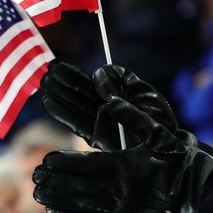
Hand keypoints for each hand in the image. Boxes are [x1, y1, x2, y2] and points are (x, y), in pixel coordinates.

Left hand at [33, 97, 212, 212]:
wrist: (194, 189)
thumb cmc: (176, 156)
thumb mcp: (158, 131)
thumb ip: (132, 116)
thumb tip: (110, 100)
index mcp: (128, 166)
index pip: (91, 165)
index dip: (67, 164)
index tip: (46, 161)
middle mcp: (121, 187)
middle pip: (81, 185)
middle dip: (56, 181)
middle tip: (34, 177)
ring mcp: (121, 202)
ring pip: (83, 202)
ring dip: (58, 198)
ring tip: (37, 194)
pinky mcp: (122, 210)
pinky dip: (70, 211)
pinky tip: (53, 209)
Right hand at [41, 60, 178, 151]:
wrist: (168, 148)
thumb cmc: (159, 120)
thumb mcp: (143, 92)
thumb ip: (120, 80)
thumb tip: (99, 78)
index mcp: (116, 92)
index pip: (90, 81)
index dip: (73, 73)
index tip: (56, 65)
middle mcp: (105, 107)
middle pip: (79, 92)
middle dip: (62, 82)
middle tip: (45, 72)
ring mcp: (100, 123)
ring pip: (75, 105)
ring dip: (59, 95)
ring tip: (44, 83)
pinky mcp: (98, 138)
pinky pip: (77, 124)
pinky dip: (63, 114)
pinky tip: (49, 103)